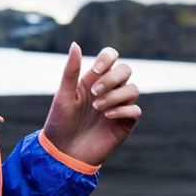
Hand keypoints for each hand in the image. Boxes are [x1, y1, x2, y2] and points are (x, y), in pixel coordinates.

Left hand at [42, 43, 140, 166]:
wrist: (63, 152)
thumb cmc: (60, 122)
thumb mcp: (63, 95)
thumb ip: (70, 71)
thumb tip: (75, 44)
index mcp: (93, 79)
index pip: (111, 56)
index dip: (108, 57)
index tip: (96, 70)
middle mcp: (109, 90)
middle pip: (126, 70)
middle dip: (112, 78)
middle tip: (94, 93)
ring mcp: (118, 106)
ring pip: (134, 89)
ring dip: (116, 96)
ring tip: (97, 108)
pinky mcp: (125, 124)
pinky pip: (135, 110)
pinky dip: (123, 110)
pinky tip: (106, 117)